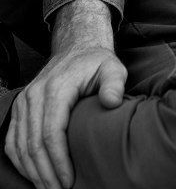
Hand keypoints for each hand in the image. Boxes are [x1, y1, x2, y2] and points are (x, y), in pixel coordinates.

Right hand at [4, 0, 126, 188]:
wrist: (76, 48)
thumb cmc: (96, 62)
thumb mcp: (112, 68)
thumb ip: (115, 84)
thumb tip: (111, 102)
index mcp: (56, 88)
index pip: (51, 133)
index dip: (58, 161)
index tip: (69, 181)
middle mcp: (35, 95)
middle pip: (33, 144)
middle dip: (45, 173)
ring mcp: (24, 102)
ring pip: (19, 145)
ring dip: (32, 172)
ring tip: (49, 188)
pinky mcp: (20, 108)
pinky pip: (12, 140)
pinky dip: (20, 162)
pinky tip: (34, 175)